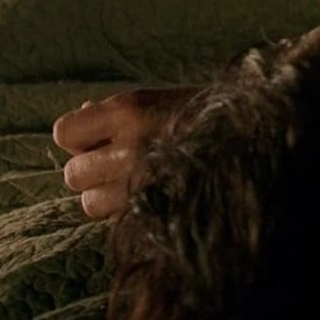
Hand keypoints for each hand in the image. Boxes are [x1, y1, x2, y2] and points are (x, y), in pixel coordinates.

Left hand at [52, 86, 202, 217]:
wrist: (255, 134)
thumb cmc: (201, 114)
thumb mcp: (156, 101)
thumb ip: (114, 112)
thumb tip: (79, 116)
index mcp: (129, 109)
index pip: (64, 133)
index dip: (77, 139)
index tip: (98, 139)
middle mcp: (131, 146)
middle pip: (73, 174)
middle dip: (89, 171)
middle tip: (116, 164)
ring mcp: (144, 181)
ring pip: (90, 203)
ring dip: (103, 196)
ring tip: (131, 184)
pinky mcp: (157, 207)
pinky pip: (117, 219)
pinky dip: (125, 211)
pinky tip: (148, 196)